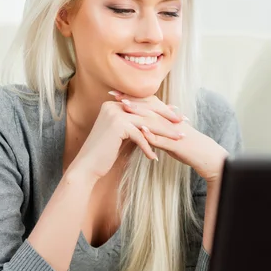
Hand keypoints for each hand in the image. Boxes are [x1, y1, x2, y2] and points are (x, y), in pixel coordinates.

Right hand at [70, 98, 189, 181]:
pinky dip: (148, 147)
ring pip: (147, 123)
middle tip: (184, 124)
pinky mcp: (117, 126)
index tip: (177, 117)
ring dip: (165, 132)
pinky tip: (155, 158)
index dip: (161, 111)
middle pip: (147, 111)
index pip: (144, 105)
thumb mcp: (122, 135)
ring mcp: (114, 114)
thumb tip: (153, 124)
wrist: (87, 166)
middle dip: (167, 118)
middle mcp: (114, 105)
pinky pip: (139, 136)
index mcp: (115, 104)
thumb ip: (134, 126)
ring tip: (178, 140)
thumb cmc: (104, 153)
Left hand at [110, 91, 228, 182]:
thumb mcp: (170, 134)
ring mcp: (174, 130)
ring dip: (139, 112)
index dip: (132, 97)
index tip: (116, 92)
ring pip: (154, 119)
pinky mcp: (177, 143)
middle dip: (131, 99)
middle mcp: (170, 120)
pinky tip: (141, 130)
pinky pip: (164, 138)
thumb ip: (157, 128)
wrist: (207, 156)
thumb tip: (143, 126)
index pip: (148, 103)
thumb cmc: (187, 146)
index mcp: (167, 117)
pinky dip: (152, 134)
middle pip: (148, 106)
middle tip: (113, 93)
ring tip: (124, 106)